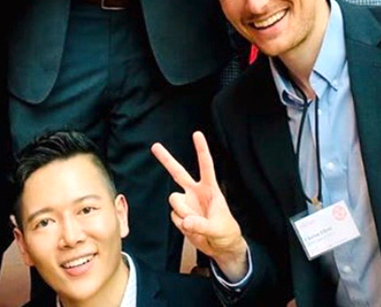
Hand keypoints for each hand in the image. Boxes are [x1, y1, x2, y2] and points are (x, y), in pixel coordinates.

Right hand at [152, 131, 248, 281]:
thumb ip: (201, 225)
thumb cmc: (226, 232)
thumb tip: (185, 220)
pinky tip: (192, 229)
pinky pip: (175, 218)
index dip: (201, 149)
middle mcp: (195, 192)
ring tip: (197, 223)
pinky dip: (182, 226)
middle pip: (178, 172)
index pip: (206, 165)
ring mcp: (186, 204)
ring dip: (183, 212)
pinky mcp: (180, 216)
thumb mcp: (218, 228)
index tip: (197, 134)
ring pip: (174, 200)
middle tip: (154, 146)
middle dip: (166, 159)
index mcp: (210, 189)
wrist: (221, 248)